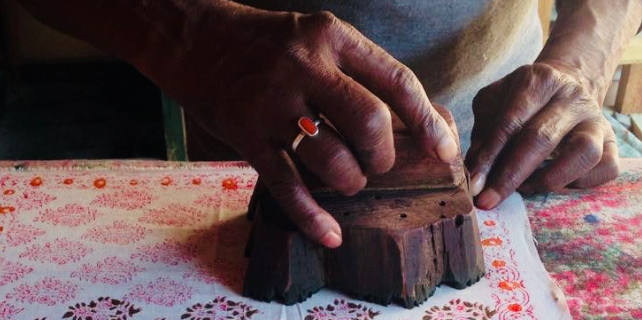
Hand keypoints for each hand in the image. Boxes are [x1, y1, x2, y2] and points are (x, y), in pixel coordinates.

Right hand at [131, 6, 456, 246]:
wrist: (197, 40)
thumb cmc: (271, 46)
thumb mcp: (322, 40)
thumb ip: (368, 74)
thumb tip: (431, 121)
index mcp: (333, 39)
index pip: (395, 81)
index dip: (426, 121)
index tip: (444, 149)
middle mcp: (304, 68)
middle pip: (369, 122)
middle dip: (383, 155)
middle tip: (376, 161)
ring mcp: (273, 104)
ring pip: (333, 159)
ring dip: (351, 180)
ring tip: (346, 178)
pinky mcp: (247, 136)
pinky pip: (288, 185)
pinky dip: (313, 216)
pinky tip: (330, 233)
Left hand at [466, 62, 619, 209]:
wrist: (565, 85)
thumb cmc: (521, 101)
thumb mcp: (495, 103)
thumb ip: (484, 133)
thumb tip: (475, 171)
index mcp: (539, 80)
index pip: (511, 122)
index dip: (490, 157)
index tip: (474, 186)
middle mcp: (572, 96)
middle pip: (542, 138)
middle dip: (511, 176)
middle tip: (489, 200)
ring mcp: (597, 118)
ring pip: (584, 152)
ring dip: (550, 179)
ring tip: (527, 189)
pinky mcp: (613, 141)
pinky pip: (607, 168)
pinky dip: (582, 183)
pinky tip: (559, 184)